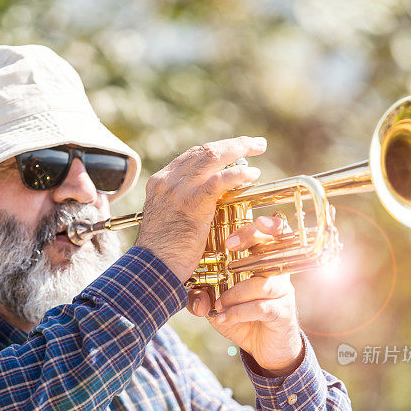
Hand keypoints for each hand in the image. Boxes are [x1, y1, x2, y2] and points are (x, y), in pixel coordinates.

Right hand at [135, 136, 265, 282]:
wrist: (152, 267)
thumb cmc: (161, 253)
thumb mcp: (166, 221)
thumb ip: (179, 208)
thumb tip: (200, 208)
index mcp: (160, 183)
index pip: (191, 157)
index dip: (214, 151)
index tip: (232, 151)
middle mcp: (168, 180)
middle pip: (204, 150)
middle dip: (232, 144)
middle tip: (254, 143)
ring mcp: (180, 189)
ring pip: (213, 156)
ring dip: (240, 148)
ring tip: (258, 147)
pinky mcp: (193, 202)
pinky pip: (220, 180)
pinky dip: (238, 174)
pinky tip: (252, 175)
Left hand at [188, 214, 303, 374]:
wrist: (265, 350)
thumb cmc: (244, 320)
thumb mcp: (219, 306)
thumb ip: (203, 296)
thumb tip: (193, 294)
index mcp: (263, 264)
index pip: (268, 234)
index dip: (255, 227)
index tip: (231, 237)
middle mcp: (277, 273)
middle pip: (274, 244)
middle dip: (252, 237)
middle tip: (229, 246)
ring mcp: (284, 293)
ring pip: (263, 284)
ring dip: (235, 293)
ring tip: (219, 305)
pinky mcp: (283, 314)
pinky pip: (262, 308)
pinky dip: (238, 313)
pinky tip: (223, 319)